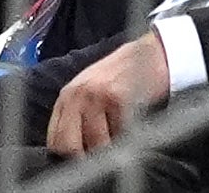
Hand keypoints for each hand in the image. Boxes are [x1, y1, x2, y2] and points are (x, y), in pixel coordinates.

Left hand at [38, 39, 172, 157]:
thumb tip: (69, 149)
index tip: (84, 156)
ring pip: (96, 143)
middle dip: (86, 156)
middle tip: (101, 156)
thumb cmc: (122, 75)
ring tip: (120, 136)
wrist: (153, 53)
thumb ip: (75, 114)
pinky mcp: (118, 98)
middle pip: (69, 145)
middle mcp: (77, 95)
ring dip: (110, 147)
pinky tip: (132, 123)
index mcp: (67, 96)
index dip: (69, 155)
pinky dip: (126, 135)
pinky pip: (118, 133)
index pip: (55, 141)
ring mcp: (97, 96)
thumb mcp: (89, 89)